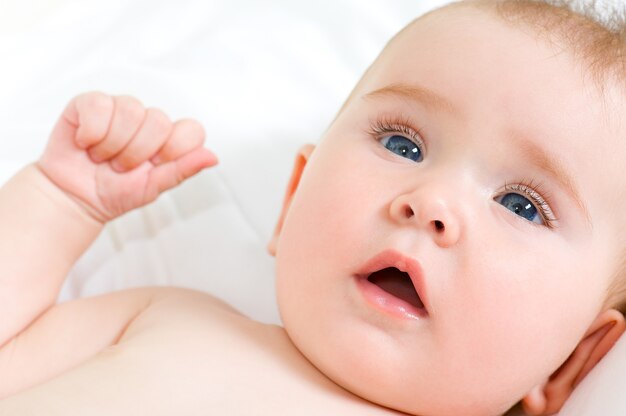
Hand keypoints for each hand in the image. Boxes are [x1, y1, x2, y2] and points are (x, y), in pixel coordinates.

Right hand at [37, 92, 217, 222]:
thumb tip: (213, 157)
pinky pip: (99, 105)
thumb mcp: (152, 188)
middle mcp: (147, 120)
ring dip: (113, 145)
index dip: (174, 149)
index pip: (191, 129)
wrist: (74, 198)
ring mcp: (119, 109)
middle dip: (137, 153)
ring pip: (130, 110)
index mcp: (169, 139)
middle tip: (121, 167)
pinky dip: (91, 132)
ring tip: (103, 157)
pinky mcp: (90, 104)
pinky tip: (86, 143)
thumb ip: (182, 170)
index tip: (155, 165)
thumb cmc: (115, 193)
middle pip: (160, 121)